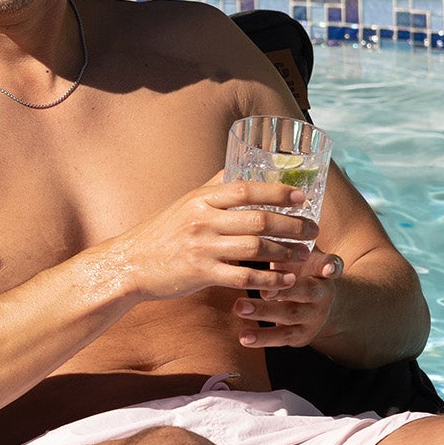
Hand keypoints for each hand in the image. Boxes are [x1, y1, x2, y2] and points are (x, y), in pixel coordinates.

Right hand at [101, 174, 316, 304]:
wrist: (130, 263)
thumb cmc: (163, 231)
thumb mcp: (186, 202)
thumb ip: (215, 186)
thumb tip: (241, 163)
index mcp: (201, 198)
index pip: (246, 190)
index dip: (277, 192)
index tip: (302, 197)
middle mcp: (202, 220)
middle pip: (258, 220)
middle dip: (292, 225)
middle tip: (313, 230)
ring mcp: (202, 247)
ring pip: (254, 248)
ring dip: (284, 252)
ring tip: (304, 255)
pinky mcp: (201, 274)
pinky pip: (243, 278)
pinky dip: (268, 280)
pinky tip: (284, 281)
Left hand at [234, 247, 341, 347]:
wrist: (320, 306)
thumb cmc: (300, 270)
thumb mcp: (302, 255)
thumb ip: (290, 238)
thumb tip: (264, 199)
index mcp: (324, 271)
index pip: (333, 266)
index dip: (332, 267)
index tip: (328, 268)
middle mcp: (323, 294)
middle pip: (307, 292)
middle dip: (284, 290)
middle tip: (263, 288)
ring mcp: (313, 317)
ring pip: (290, 316)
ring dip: (264, 312)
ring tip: (239, 307)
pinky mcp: (301, 336)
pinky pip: (281, 338)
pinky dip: (262, 338)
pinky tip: (243, 337)